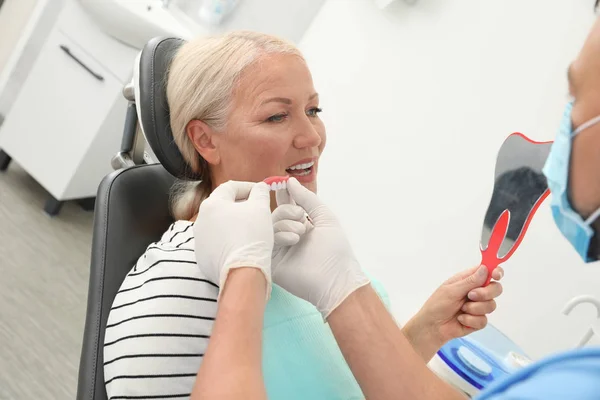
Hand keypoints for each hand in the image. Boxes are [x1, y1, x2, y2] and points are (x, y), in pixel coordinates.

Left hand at [193, 180, 273, 299]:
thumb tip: (260, 188)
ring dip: (234, 224)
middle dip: (240, 205)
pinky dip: (229, 241)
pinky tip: (242, 246)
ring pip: (219, 226)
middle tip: (257, 210)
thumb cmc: (251, 236)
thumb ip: (260, 192)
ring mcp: (199, 240)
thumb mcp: (260, 208)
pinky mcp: (203, 257)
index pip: (230, 187)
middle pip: (222, 206)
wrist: (242, 272)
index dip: (248, 187)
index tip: (261, 191)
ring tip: (251, 229)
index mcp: (212, 204)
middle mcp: (200, 220)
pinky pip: (217, 243)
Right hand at [271, 177, 369, 318]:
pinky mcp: (271, 261)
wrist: (334, 278)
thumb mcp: (324, 217)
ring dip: (286, 223)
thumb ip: (307, 198)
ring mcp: (279, 249)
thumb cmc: (335, 249)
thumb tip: (290, 181)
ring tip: (302, 233)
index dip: (282, 195)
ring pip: (269, 226)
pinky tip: (294, 240)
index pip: (286, 206)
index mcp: (301, 226)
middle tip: (301, 217)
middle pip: (276, 213)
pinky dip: (280, 235)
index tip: (280, 184)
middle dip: (287, 210)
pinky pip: (266, 241)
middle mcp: (288, 236)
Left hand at [405, 265, 503, 353]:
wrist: (433, 327)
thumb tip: (485, 269)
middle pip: (495, 288)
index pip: (488, 272)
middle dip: (485, 293)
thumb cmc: (437, 305)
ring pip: (491, 305)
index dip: (496, 272)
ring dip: (474, 308)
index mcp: (468, 280)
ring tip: (461, 309)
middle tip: (471, 296)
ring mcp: (478, 306)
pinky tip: (460, 319)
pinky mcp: (478, 320)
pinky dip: (470, 320)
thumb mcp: (451, 290)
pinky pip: (484, 320)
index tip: (496, 275)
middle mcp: (476, 291)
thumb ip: (470, 281)